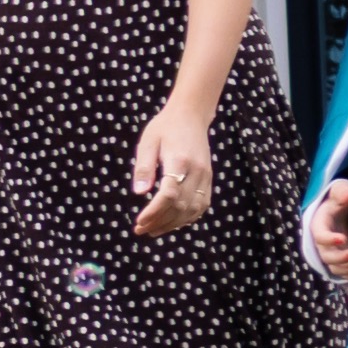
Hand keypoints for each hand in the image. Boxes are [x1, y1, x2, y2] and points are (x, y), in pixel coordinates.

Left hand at [123, 101, 213, 233]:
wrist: (191, 116)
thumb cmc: (165, 128)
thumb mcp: (147, 142)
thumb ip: (143, 167)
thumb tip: (139, 193)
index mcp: (180, 160)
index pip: (169, 194)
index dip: (154, 211)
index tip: (139, 221)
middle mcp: (197, 171)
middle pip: (180, 205)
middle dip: (160, 222)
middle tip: (140, 230)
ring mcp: (206, 176)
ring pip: (192, 209)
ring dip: (173, 224)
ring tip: (153, 231)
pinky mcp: (208, 179)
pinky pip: (201, 205)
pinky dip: (187, 218)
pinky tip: (172, 223)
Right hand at [300, 178, 347, 287]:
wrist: (340, 212)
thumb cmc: (339, 202)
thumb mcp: (340, 192)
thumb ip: (342, 192)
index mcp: (319, 226)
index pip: (319, 236)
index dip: (329, 240)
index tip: (343, 238)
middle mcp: (321, 243)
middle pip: (326, 256)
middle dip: (342, 258)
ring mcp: (331, 254)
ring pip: (334, 268)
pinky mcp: (340, 261)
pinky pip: (342, 273)